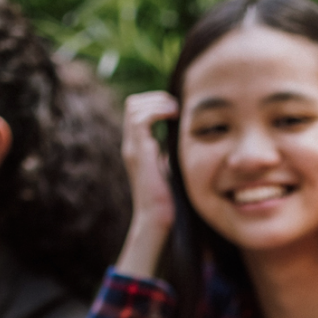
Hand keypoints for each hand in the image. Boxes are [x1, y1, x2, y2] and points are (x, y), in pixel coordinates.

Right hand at [122, 91, 180, 227]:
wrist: (157, 219)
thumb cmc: (169, 199)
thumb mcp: (172, 168)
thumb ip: (172, 152)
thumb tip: (185, 139)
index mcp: (138, 147)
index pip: (137, 110)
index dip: (156, 103)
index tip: (178, 111)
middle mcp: (131, 144)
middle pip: (133, 103)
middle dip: (157, 98)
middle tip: (178, 107)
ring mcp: (133, 148)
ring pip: (134, 106)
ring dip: (158, 102)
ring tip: (176, 110)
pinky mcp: (138, 153)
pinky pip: (140, 119)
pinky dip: (157, 110)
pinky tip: (174, 115)